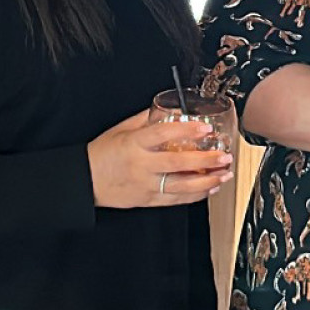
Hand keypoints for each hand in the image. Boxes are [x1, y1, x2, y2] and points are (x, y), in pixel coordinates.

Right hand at [89, 109, 234, 207]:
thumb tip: (170, 109)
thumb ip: (147, 119)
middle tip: (224, 155)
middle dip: (205, 160)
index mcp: (135, 144)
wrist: (85, 181)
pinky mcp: (148, 200)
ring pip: (181, 185)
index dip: (186, 130)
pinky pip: (176, 199)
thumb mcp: (122, 129)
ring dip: (207, 181)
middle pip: (178, 163)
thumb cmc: (102, 153)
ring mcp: (146, 185)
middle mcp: (142, 165)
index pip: (163, 134)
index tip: (204, 128)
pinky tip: (209, 188)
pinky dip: (195, 195)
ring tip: (224, 174)